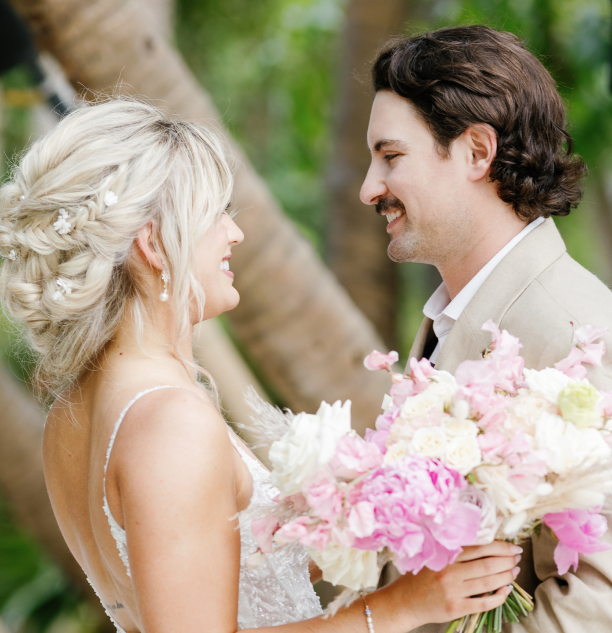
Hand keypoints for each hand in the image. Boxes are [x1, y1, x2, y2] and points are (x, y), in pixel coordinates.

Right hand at [388, 541, 521, 629]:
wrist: (404, 601)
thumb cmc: (420, 576)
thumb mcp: (433, 557)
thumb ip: (454, 551)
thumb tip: (485, 545)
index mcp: (445, 556)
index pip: (479, 548)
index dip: (499, 547)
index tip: (512, 546)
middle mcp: (450, 572)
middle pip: (487, 565)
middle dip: (507, 560)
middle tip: (518, 556)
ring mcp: (453, 591)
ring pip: (488, 582)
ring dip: (506, 576)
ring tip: (515, 570)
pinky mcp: (456, 608)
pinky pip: (484, 602)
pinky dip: (499, 596)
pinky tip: (506, 590)